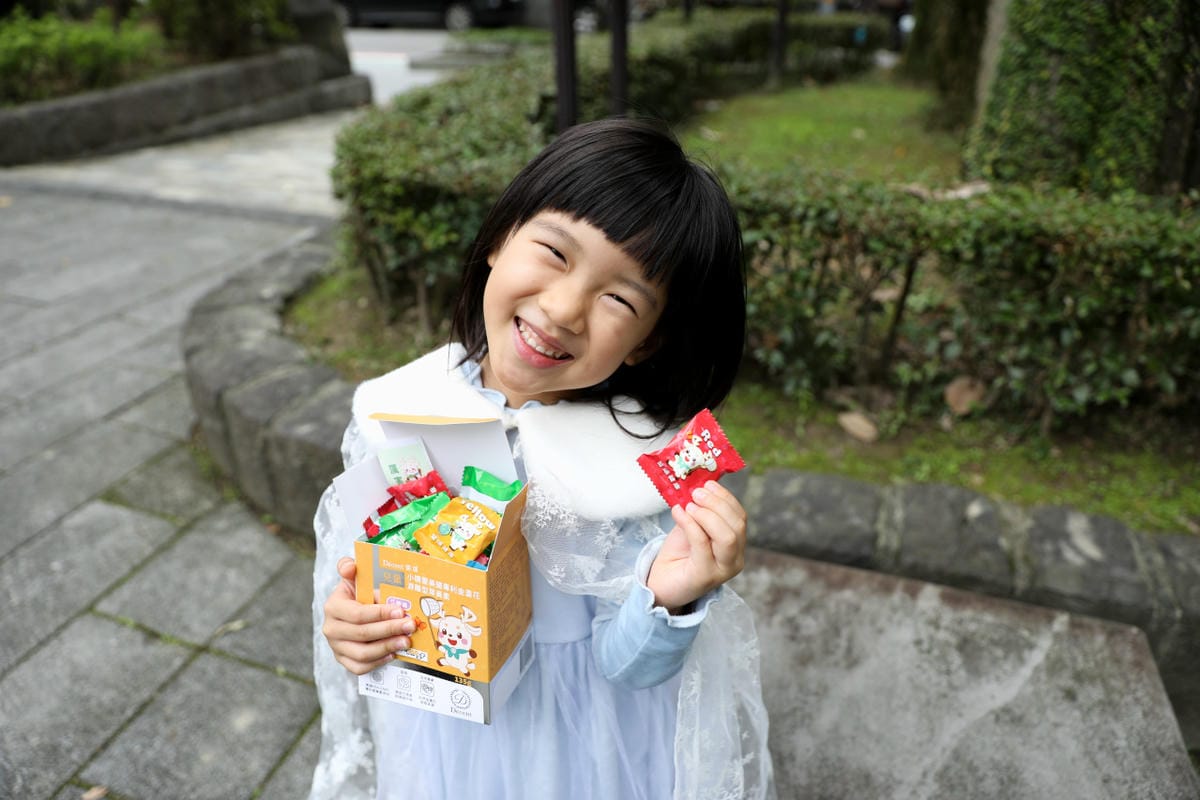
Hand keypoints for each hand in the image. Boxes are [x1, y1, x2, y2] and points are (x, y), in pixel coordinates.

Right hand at [322, 557, 415, 674]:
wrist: (349, 612)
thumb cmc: (357, 594)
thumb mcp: (353, 578)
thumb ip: (350, 568)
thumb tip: (350, 566)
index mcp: (333, 607)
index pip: (357, 614)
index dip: (380, 614)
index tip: (400, 610)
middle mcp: (331, 629)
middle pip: (362, 634)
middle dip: (389, 630)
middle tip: (409, 626)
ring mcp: (336, 647)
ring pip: (362, 653)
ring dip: (387, 647)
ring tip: (406, 641)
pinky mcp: (343, 660)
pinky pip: (359, 667)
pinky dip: (378, 662)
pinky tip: (393, 653)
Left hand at [646, 480, 746, 612]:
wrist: (660, 584)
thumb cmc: (678, 555)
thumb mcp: (691, 527)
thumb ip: (699, 511)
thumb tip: (700, 486)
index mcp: (736, 545)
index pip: (740, 517)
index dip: (725, 498)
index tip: (708, 483)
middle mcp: (735, 559)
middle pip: (737, 525)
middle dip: (717, 504)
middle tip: (696, 493)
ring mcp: (723, 570)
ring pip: (727, 537)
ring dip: (707, 515)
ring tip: (688, 505)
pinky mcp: (705, 576)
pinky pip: (702, 544)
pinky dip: (690, 524)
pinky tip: (678, 513)